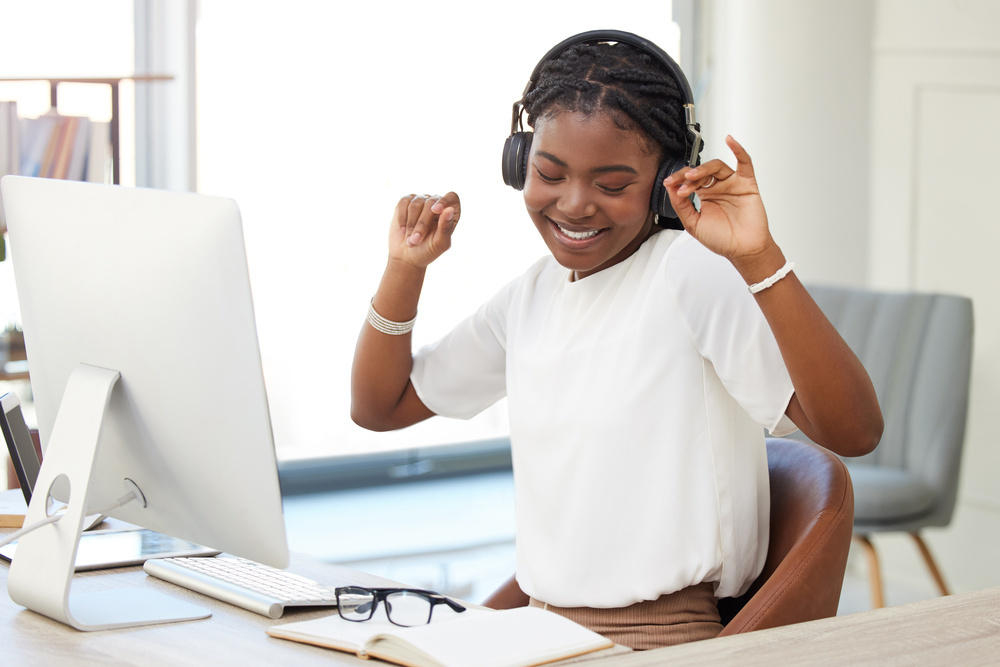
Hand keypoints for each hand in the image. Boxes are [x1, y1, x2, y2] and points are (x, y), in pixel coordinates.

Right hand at [388, 192, 460, 268]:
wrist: (406, 257)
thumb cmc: (427, 251)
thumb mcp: (439, 244)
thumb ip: (446, 228)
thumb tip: (449, 209)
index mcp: (450, 213)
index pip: (452, 197)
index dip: (444, 201)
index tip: (435, 210)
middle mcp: (437, 203)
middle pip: (431, 203)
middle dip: (422, 223)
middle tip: (416, 240)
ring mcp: (421, 201)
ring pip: (416, 203)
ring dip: (411, 224)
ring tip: (410, 240)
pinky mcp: (406, 202)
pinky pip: (403, 203)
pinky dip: (402, 218)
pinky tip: (403, 230)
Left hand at [663, 136, 775, 265]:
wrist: (742, 250)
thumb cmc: (722, 239)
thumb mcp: (693, 224)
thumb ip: (681, 206)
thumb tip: (670, 188)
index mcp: (704, 195)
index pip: (689, 180)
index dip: (679, 180)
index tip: (669, 184)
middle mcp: (717, 187)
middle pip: (701, 171)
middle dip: (688, 176)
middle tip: (680, 183)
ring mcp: (732, 184)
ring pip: (716, 166)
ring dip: (703, 169)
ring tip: (693, 176)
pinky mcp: (746, 183)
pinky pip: (744, 162)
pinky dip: (738, 150)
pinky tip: (730, 141)